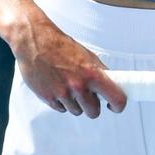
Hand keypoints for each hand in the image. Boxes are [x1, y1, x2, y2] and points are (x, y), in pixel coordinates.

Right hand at [7, 10, 126, 117]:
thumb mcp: (88, 56)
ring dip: (75, 104)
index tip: (114, 107)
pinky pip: (61, 109)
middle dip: (92, 106)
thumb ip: (100, 73)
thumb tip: (112, 86)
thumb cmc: (62, 47)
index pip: (116, 98)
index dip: (118, 106)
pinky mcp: (47, 97)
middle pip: (93, 112)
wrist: (35, 42)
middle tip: (88, 96)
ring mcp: (62, 93)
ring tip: (69, 87)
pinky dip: (61, 103)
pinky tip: (57, 88)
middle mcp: (78, 86)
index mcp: (92, 74)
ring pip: (77, 111)